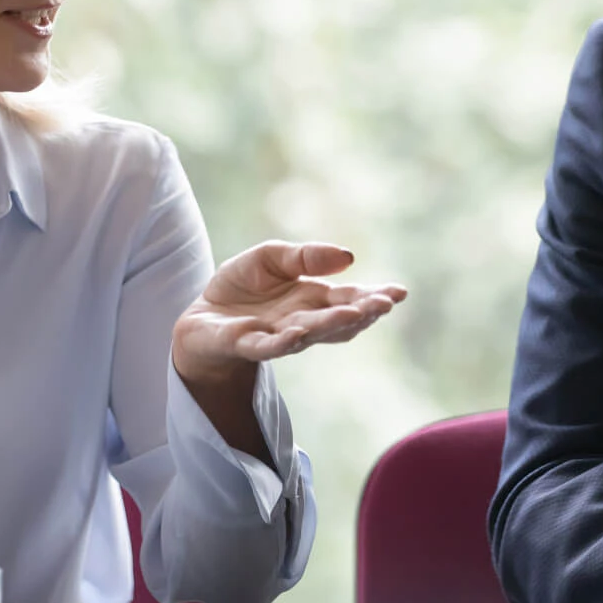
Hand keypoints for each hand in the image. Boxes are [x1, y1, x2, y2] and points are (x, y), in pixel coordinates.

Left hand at [172, 241, 404, 387]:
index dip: (374, 296)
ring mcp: (278, 336)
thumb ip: (305, 256)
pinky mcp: (248, 345)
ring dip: (332, 324)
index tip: (399, 292)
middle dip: (363, 312)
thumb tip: (348, 256)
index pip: (350, 299)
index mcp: (313, 300)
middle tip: (386, 304)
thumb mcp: (272, 257)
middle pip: (338, 319)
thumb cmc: (242, 287)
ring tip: (355, 313)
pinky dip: (285, 340)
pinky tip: (299, 332)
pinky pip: (268, 346)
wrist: (203, 317)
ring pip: (310, 333)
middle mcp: (303, 322)